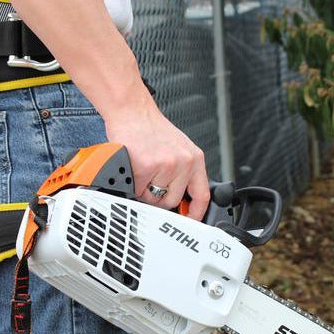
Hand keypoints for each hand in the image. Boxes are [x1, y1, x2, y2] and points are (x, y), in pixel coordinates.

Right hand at [102, 85, 209, 220]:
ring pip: (153, 198)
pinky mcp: (147, 166)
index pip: (202, 195)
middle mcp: (184, 162)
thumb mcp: (178, 148)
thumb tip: (181, 198)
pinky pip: (138, 190)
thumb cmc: (150, 129)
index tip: (189, 222)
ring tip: (142, 171)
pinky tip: (133, 168)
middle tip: (150, 182)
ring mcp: (166, 164)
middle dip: (158, 198)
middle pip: (172, 201)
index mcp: (194, 159)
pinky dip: (132, 185)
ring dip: (144, 191)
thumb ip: (183, 171)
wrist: (132, 111)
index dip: (196, 214)